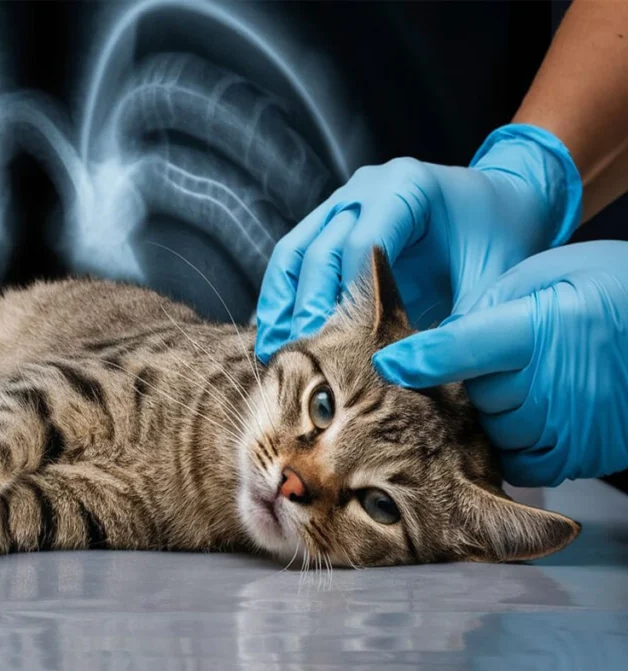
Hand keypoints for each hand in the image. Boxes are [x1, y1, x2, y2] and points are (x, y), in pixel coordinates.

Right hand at [255, 124, 581, 362]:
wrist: (506, 204)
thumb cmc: (502, 238)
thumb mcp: (492, 281)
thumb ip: (458, 321)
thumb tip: (414, 373)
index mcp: (406, 187)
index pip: (361, 245)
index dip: (347, 297)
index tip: (337, 345)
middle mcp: (365, 188)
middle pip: (320, 250)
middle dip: (308, 307)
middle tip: (302, 357)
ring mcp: (342, 202)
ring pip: (294, 252)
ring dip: (282, 303)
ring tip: (274, 350)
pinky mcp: (329, 222)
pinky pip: (294, 258)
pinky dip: (283, 296)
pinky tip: (276, 333)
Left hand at [373, 241, 627, 487]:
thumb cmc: (609, 287)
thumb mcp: (543, 276)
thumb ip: (486, 308)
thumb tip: (436, 341)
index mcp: (535, 329)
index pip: (456, 349)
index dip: (416, 358)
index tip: (384, 364)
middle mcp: (549, 383)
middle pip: (469, 397)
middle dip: (464, 384)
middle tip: (488, 364)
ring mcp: (567, 425)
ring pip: (490, 432)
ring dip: (489, 416)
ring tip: (519, 385)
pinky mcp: (582, 453)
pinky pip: (520, 462)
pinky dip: (513, 444)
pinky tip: (528, 416)